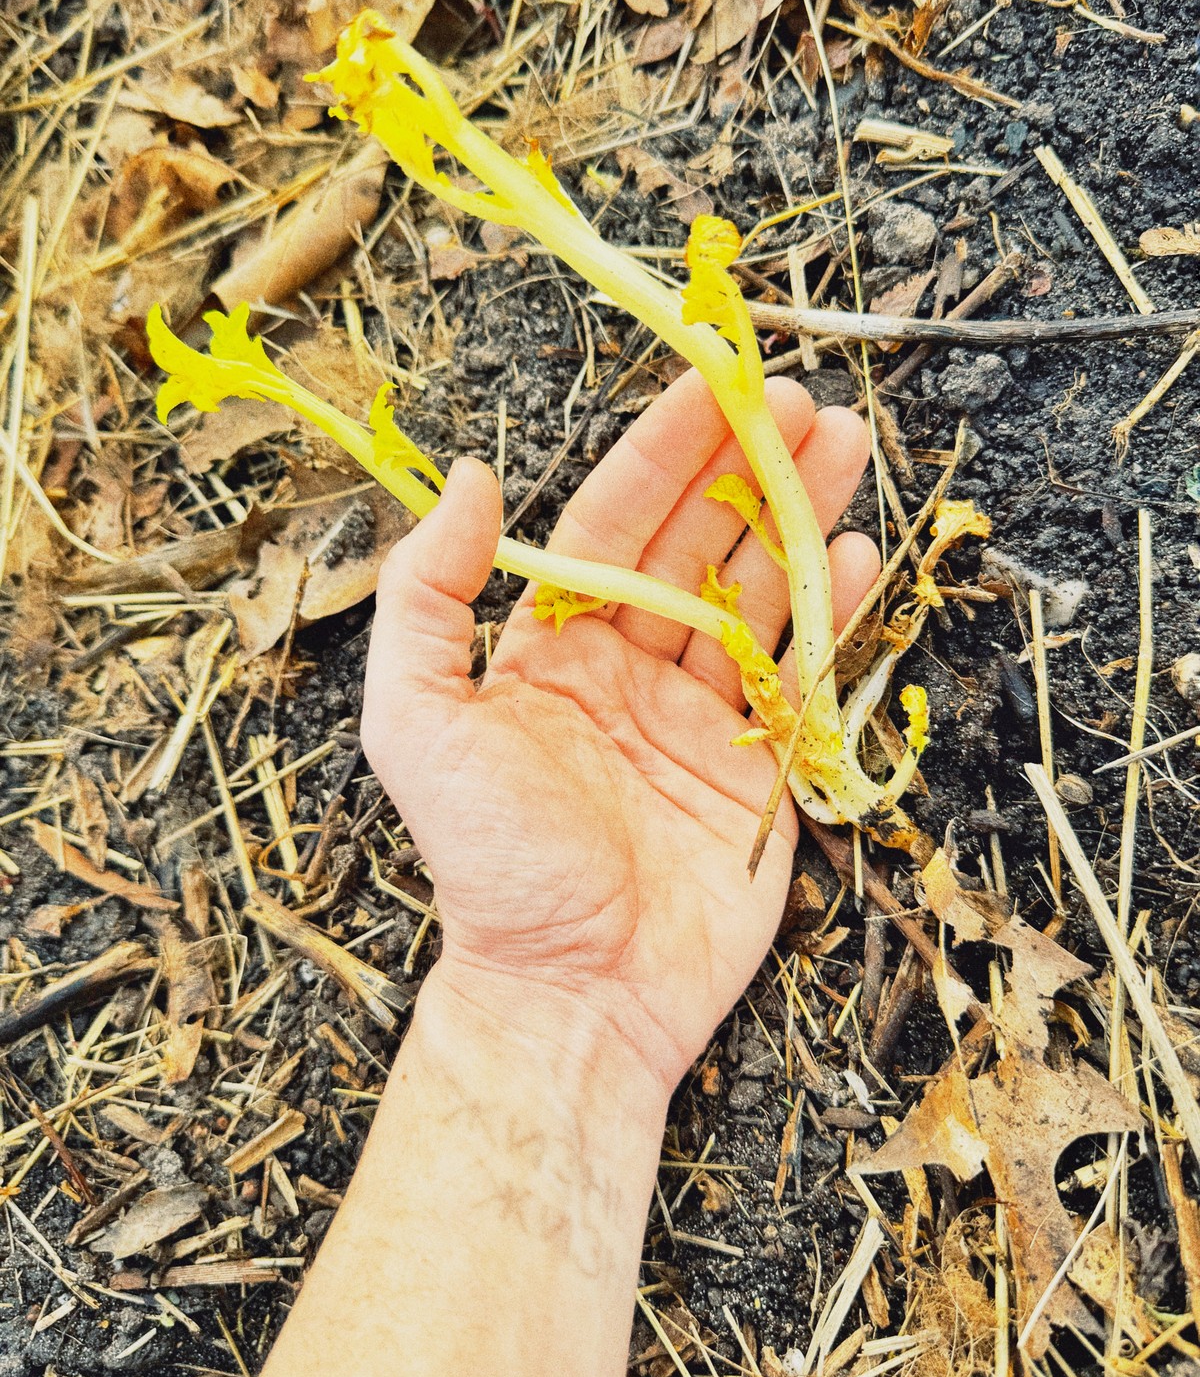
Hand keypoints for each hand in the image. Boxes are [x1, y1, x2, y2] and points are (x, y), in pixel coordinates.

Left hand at [362, 371, 878, 1092]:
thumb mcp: (416, 722)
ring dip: (800, 520)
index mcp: (550, 647)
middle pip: (698, 544)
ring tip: (843, 448)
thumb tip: (476, 479)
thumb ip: (426, 598)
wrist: (572, 993)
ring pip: (758, 596)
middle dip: (746, 468)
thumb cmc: (486, 864)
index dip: (664, 450)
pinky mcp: (757, 768)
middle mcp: (628, 668)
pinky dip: (832, 615)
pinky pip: (799, 676)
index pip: (616, 522)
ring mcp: (698, 716)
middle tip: (795, 400)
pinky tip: (858, 554)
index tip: (712, 383)